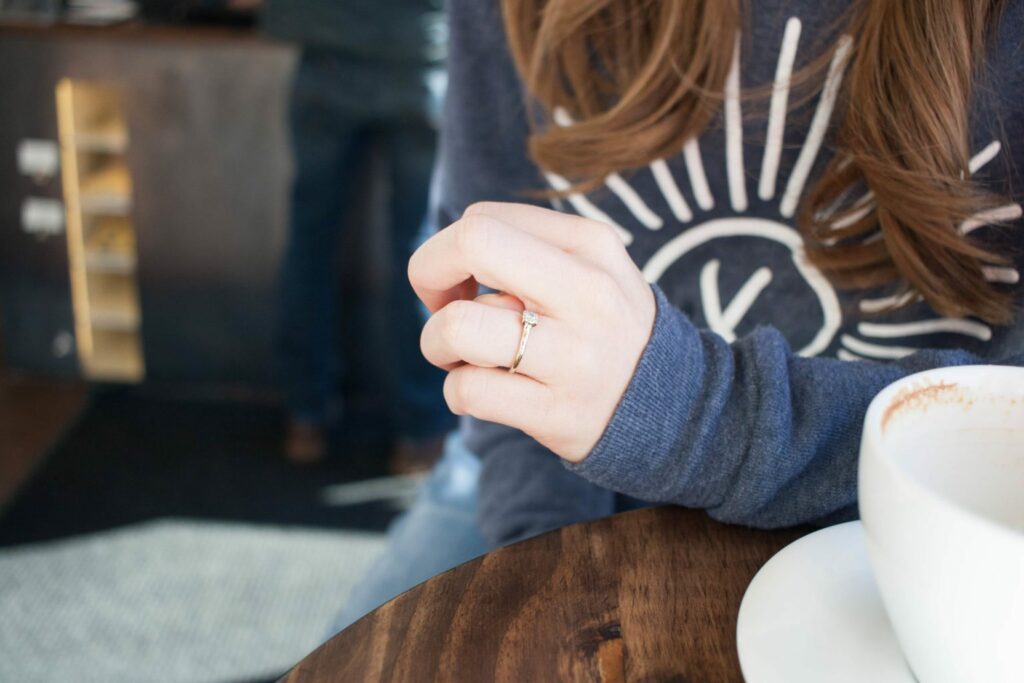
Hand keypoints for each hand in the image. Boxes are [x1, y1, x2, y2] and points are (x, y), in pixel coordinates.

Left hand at [409, 202, 655, 462]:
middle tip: (443, 306)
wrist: (674, 407)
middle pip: (471, 243)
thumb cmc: (605, 328)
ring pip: (459, 328)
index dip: (447, 251)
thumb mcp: (591, 268)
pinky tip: (484, 390)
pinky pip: (469, 391)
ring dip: (437, 344)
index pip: (482, 219)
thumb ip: (527, 247)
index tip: (463, 283)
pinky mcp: (558, 414)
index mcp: (591, 246)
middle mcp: (588, 294)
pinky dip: (458, 391)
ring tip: (462, 357)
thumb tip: (445, 257)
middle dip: (428, 273)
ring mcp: (575, 357)